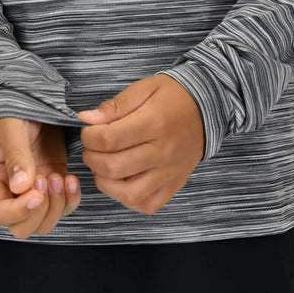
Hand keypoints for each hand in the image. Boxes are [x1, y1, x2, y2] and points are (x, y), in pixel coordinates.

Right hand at [0, 118, 80, 238]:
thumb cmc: (14, 110)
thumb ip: (15, 155)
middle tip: (48, 179)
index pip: (0, 213)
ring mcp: (36, 189)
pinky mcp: (55, 182)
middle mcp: (14, 191)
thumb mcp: (10, 128)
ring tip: (61, 176)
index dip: (18, 212)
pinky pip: (64, 206)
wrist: (31, 98)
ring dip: (57, 206)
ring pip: (45, 222)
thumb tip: (21, 186)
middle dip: (40, 213)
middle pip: (23, 227)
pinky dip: (72, 199)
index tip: (36, 194)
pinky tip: (72, 178)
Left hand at [77, 74, 204, 215]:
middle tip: (92, 146)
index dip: (89, 137)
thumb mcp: (144, 88)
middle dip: (91, 157)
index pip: (109, 140)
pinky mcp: (174, 185)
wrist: (207, 109)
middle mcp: (163, 152)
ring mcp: (169, 173)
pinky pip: (147, 204)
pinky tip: (121, 181)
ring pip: (127, 192)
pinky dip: (128, 198)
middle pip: (113, 167)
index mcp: (154, 123)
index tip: (88, 130)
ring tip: (103, 165)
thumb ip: (115, 105)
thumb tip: (87, 119)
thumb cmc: (173, 96)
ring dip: (105, 181)